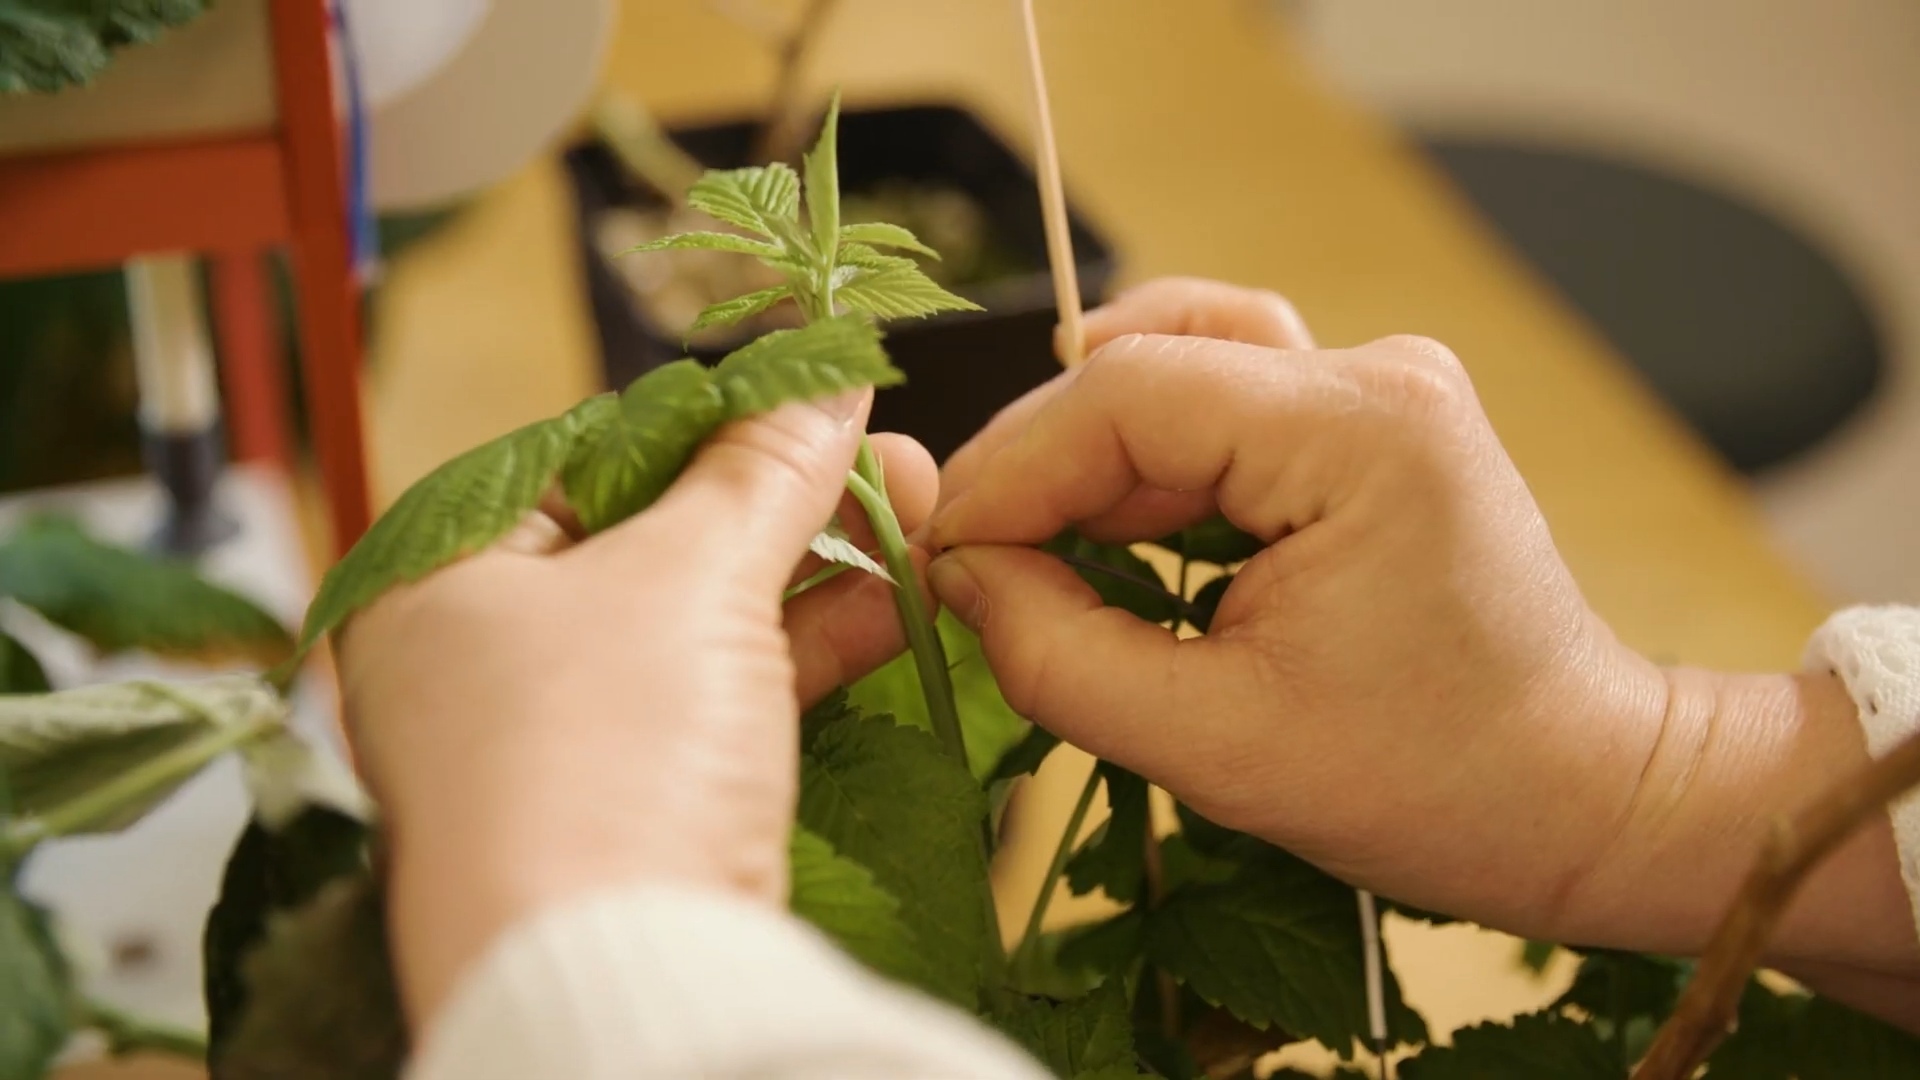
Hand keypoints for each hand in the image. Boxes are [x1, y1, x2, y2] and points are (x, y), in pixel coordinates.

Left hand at [338, 393, 936, 1022]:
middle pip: (655, 541)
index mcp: (440, 584)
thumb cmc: (600, 758)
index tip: (810, 394)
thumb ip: (762, 470)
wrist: (624, 981)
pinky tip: (895, 606)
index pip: (586, 460)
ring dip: (815, 571)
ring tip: (919, 515)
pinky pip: (727, 701)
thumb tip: (824, 378)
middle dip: (785, 498)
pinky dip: (806, 652)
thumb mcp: (690, 577)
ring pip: (702, 624)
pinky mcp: (636, 812)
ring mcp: (561, 746)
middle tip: (890, 456)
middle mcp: (483, 664)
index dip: (710, 420)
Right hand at [928, 279, 1912, 978]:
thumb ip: (1059, 653)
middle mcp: (1376, 376)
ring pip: (1181, 365)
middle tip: (969, 561)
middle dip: (1042, 463)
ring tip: (1038, 545)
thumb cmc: (1432, 785)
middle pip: (1146, 366)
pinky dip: (1154, 462)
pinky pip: (1228, 403)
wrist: (1582, 792)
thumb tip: (959, 574)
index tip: (941, 553)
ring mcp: (1382, 390)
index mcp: (1359, 431)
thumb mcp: (1215, 744)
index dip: (1010, 467)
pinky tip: (1117, 529)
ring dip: (1094, 451)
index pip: (1126, 394)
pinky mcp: (1372, 423)